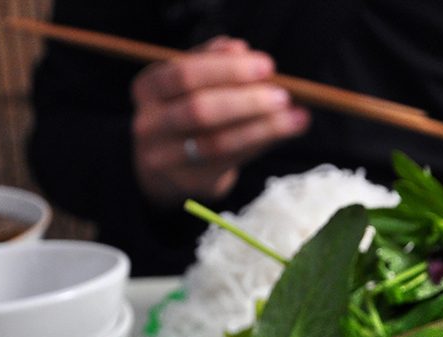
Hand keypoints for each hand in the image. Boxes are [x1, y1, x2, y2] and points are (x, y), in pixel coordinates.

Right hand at [130, 36, 309, 207]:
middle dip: (246, 101)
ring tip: (294, 117)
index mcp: (148, 88)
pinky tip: (283, 131)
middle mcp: (149, 125)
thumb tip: (240, 49)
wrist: (165, 165)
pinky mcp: (190, 182)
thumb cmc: (184, 112)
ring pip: (217, 142)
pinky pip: (229, 162)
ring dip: (261, 128)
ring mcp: (166, 159)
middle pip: (199, 110)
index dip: (227, 69)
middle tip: (283, 95)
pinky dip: (259, 143)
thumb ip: (212, 62)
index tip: (266, 66)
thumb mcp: (190, 81)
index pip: (185, 74)